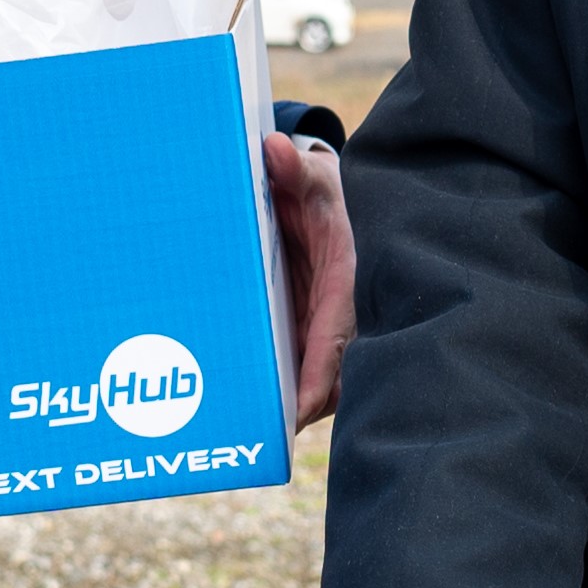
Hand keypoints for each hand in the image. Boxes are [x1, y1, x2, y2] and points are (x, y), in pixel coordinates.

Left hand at [262, 129, 355, 428]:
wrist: (331, 206)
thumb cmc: (324, 195)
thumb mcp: (314, 179)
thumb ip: (295, 170)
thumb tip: (274, 150)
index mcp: (346, 283)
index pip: (335, 338)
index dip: (317, 375)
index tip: (298, 408)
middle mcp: (338, 318)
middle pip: (324, 378)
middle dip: (295, 407)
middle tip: (259, 436)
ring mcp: (320, 333)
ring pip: (309, 383)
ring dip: (282, 407)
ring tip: (243, 436)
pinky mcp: (304, 339)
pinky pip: (293, 373)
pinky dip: (274, 393)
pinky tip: (240, 413)